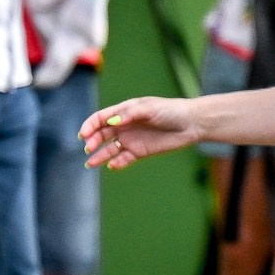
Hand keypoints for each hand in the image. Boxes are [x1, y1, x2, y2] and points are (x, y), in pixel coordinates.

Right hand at [82, 96, 198, 168]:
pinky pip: (124, 159)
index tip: (83, 134)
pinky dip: (117, 163)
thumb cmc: (170, 111)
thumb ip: (129, 115)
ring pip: (110, 149)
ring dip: (99, 156)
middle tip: (89, 148)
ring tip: (90, 163)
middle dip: (92, 141)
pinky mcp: (140, 152)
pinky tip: (112, 165)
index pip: (100, 118)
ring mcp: (131, 139)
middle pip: (101, 134)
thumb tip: (111, 123)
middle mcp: (124, 126)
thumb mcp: (149, 108)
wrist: (190, 124)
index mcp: (124, 111)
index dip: (89, 125)